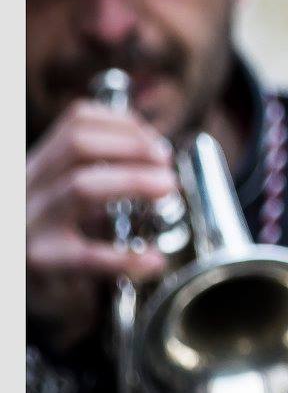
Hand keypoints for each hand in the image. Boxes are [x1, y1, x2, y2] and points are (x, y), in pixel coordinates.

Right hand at [26, 101, 175, 351]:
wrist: (10, 272)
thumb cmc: (42, 230)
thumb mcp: (57, 190)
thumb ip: (94, 171)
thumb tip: (155, 157)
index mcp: (39, 163)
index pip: (78, 120)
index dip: (126, 124)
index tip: (157, 143)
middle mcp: (29, 184)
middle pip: (79, 144)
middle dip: (134, 147)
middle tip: (167, 165)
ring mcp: (31, 221)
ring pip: (81, 186)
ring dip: (134, 181)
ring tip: (167, 188)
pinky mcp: (39, 259)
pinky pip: (86, 256)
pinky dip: (126, 258)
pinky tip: (153, 260)